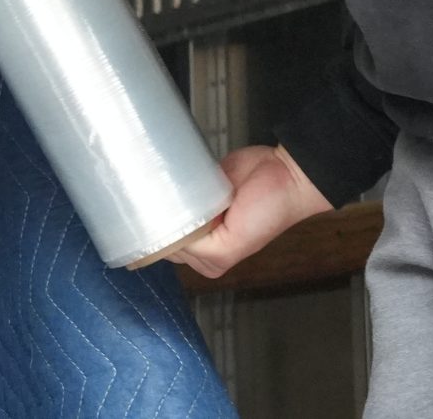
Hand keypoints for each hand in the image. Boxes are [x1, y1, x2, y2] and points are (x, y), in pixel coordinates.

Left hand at [163, 145, 331, 281]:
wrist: (285, 175)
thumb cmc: (270, 214)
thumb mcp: (233, 244)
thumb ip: (200, 249)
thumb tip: (169, 238)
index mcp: (210, 258)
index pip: (171, 251)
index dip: (160, 237)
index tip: (147, 224)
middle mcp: (204, 236)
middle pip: (167, 230)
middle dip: (162, 218)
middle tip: (158, 204)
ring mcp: (202, 209)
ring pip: (170, 208)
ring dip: (168, 199)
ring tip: (167, 190)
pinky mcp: (203, 184)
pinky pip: (179, 186)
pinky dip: (174, 182)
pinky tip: (171, 178)